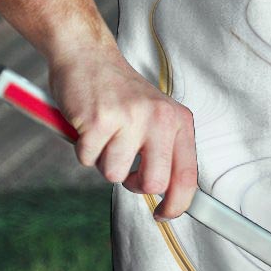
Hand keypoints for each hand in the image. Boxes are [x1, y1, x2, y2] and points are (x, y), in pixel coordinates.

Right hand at [48, 47, 197, 219]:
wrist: (88, 56)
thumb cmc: (120, 93)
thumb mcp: (155, 116)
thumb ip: (164, 151)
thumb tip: (170, 196)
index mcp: (178, 120)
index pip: (188, 175)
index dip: (178, 204)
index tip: (165, 214)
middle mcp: (160, 118)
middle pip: (154, 183)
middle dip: (134, 184)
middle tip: (125, 167)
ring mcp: (130, 118)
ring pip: (114, 174)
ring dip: (103, 161)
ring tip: (104, 135)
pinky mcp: (99, 120)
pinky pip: (88, 159)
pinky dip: (83, 149)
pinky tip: (88, 126)